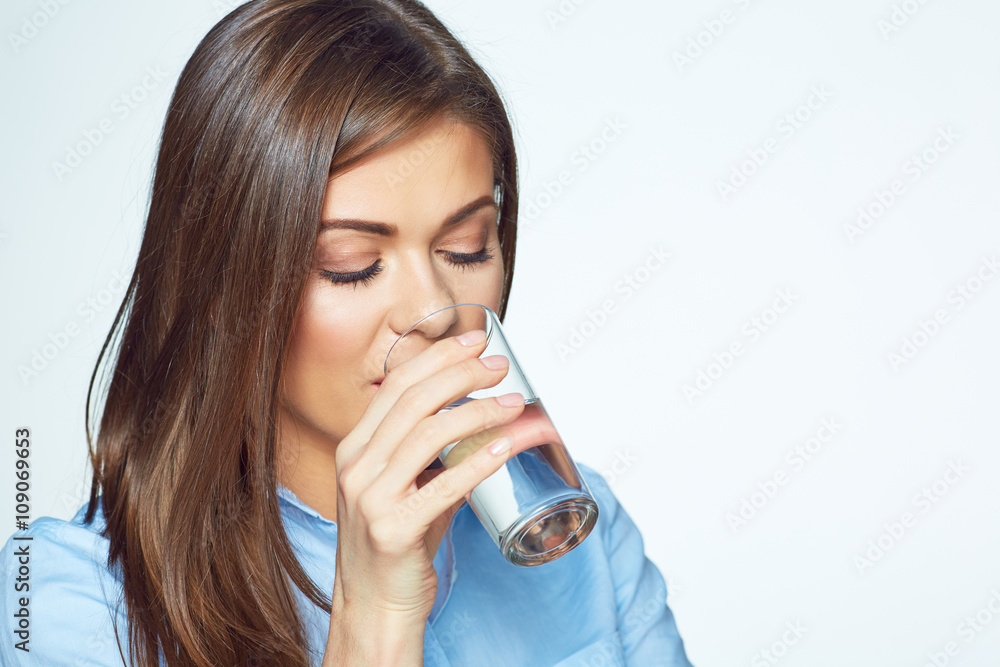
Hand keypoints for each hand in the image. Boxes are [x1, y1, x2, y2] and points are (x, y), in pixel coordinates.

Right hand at [323, 330, 525, 661]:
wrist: (375, 603)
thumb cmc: (399, 541)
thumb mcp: (406, 483)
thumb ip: (434, 451)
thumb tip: (487, 416)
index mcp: (355, 447)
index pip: (396, 384)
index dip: (437, 357)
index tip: (475, 341)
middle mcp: (356, 466)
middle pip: (412, 400)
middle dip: (461, 374)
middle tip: (500, 366)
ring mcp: (369, 498)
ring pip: (426, 434)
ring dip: (476, 413)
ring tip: (513, 404)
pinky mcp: (392, 531)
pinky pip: (441, 487)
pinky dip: (476, 464)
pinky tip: (504, 450)